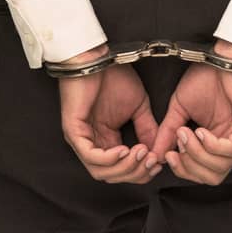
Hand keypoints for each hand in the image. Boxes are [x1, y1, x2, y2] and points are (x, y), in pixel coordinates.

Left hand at [55, 47, 161, 184]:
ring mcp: (80, 139)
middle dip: (135, 172)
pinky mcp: (73, 131)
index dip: (141, 171)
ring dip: (125, 167)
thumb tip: (158, 152)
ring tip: (141, 153)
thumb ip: (147, 130)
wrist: (97, 58)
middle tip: (151, 160)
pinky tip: (125, 150)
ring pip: (101, 170)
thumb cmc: (113, 77)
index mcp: (106, 140)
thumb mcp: (138, 107)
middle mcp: (92, 143)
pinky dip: (109, 158)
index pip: (122, 169)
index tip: (158, 162)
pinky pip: (90, 156)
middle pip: (112, 175)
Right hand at [149, 40, 231, 184]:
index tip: (166, 155)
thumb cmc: (206, 78)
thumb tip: (156, 153)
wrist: (224, 56)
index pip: (203, 174)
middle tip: (176, 146)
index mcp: (219, 143)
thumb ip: (168, 132)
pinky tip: (199, 131)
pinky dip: (210, 145)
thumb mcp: (180, 108)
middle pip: (212, 177)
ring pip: (221, 167)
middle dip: (189, 166)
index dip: (183, 169)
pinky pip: (231, 150)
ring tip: (185, 133)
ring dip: (197, 154)